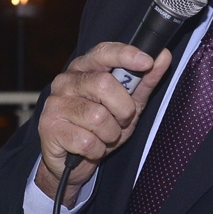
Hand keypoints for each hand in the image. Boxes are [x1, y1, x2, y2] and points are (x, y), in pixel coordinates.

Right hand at [35, 42, 172, 204]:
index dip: (126, 55)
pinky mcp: (49, 127)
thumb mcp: (128, 104)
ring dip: (110, 134)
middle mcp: (66, 81)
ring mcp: (55, 103)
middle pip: (104, 84)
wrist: (72, 161)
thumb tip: (163, 55)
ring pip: (97, 117)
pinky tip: (90, 148)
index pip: (103, 51)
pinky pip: (87, 141)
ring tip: (103, 136)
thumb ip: (144, 81)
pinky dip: (97, 149)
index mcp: (85, 69)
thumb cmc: (101, 128)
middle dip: (123, 109)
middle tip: (121, 120)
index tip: (147, 61)